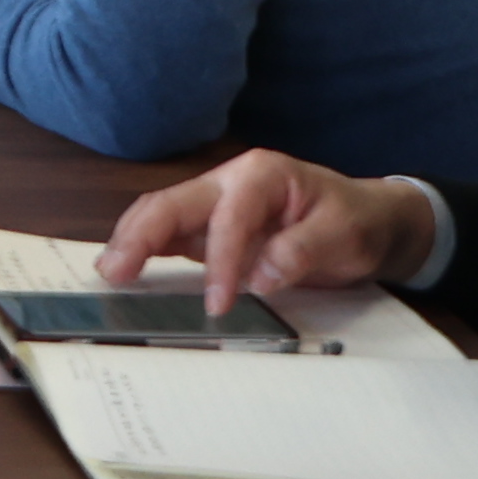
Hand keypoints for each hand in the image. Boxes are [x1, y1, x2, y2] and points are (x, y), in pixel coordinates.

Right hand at [100, 148, 443, 313]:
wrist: (369, 220)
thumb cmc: (356, 222)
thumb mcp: (344, 234)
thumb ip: (302, 250)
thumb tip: (260, 276)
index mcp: (261, 174)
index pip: (229, 217)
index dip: (220, 261)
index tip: (218, 304)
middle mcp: (228, 181)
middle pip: (172, 202)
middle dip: (140, 235)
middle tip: (115, 271)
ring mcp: (215, 203)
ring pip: (160, 213)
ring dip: (131, 240)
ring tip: (108, 270)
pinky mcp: (209, 227)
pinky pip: (169, 233)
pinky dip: (143, 248)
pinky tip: (125, 267)